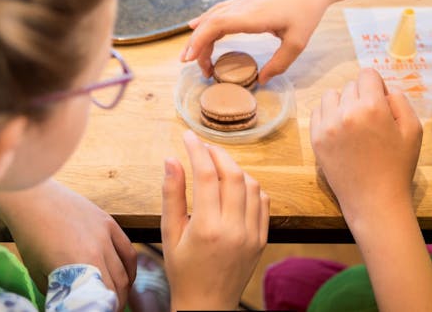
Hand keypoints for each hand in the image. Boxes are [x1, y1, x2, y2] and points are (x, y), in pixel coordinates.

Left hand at [0, 180, 136, 308]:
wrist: (32, 199)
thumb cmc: (30, 237)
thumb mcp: (39, 272)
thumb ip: (58, 290)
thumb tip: (69, 303)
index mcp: (79, 266)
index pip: (103, 298)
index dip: (105, 310)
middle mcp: (97, 250)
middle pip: (117, 286)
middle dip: (115, 303)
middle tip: (109, 309)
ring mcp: (105, 234)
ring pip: (124, 270)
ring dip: (124, 289)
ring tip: (117, 298)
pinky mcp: (108, 222)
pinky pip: (128, 250)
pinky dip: (131, 267)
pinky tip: (127, 278)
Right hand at [161, 131, 269, 310]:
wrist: (207, 304)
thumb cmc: (183, 270)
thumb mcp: (169, 233)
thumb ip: (171, 194)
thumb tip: (171, 159)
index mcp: (207, 228)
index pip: (206, 176)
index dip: (197, 150)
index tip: (188, 136)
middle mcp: (234, 229)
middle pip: (233, 175)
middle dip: (217, 154)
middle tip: (203, 146)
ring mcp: (252, 234)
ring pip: (251, 185)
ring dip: (235, 168)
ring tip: (217, 165)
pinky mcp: (262, 238)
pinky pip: (263, 201)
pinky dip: (251, 186)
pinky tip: (235, 184)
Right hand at [182, 0, 333, 83]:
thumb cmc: (307, 9)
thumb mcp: (297, 42)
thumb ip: (279, 64)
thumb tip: (262, 80)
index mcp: (250, 16)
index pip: (215, 27)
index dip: (198, 42)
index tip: (191, 60)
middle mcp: (241, 7)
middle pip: (208, 23)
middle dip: (195, 44)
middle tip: (192, 66)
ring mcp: (243, 1)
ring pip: (212, 16)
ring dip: (199, 34)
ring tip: (192, 53)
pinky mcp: (247, 0)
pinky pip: (220, 11)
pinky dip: (206, 22)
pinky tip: (197, 26)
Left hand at [310, 68, 421, 220]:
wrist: (375, 201)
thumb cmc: (398, 166)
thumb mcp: (413, 129)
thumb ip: (399, 100)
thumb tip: (383, 89)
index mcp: (372, 107)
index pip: (367, 74)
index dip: (377, 86)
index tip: (381, 102)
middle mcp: (346, 112)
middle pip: (351, 86)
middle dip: (362, 96)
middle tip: (371, 120)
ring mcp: (327, 126)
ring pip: (331, 96)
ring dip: (342, 103)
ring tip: (353, 123)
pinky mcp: (316, 139)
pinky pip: (317, 111)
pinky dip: (328, 115)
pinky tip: (341, 130)